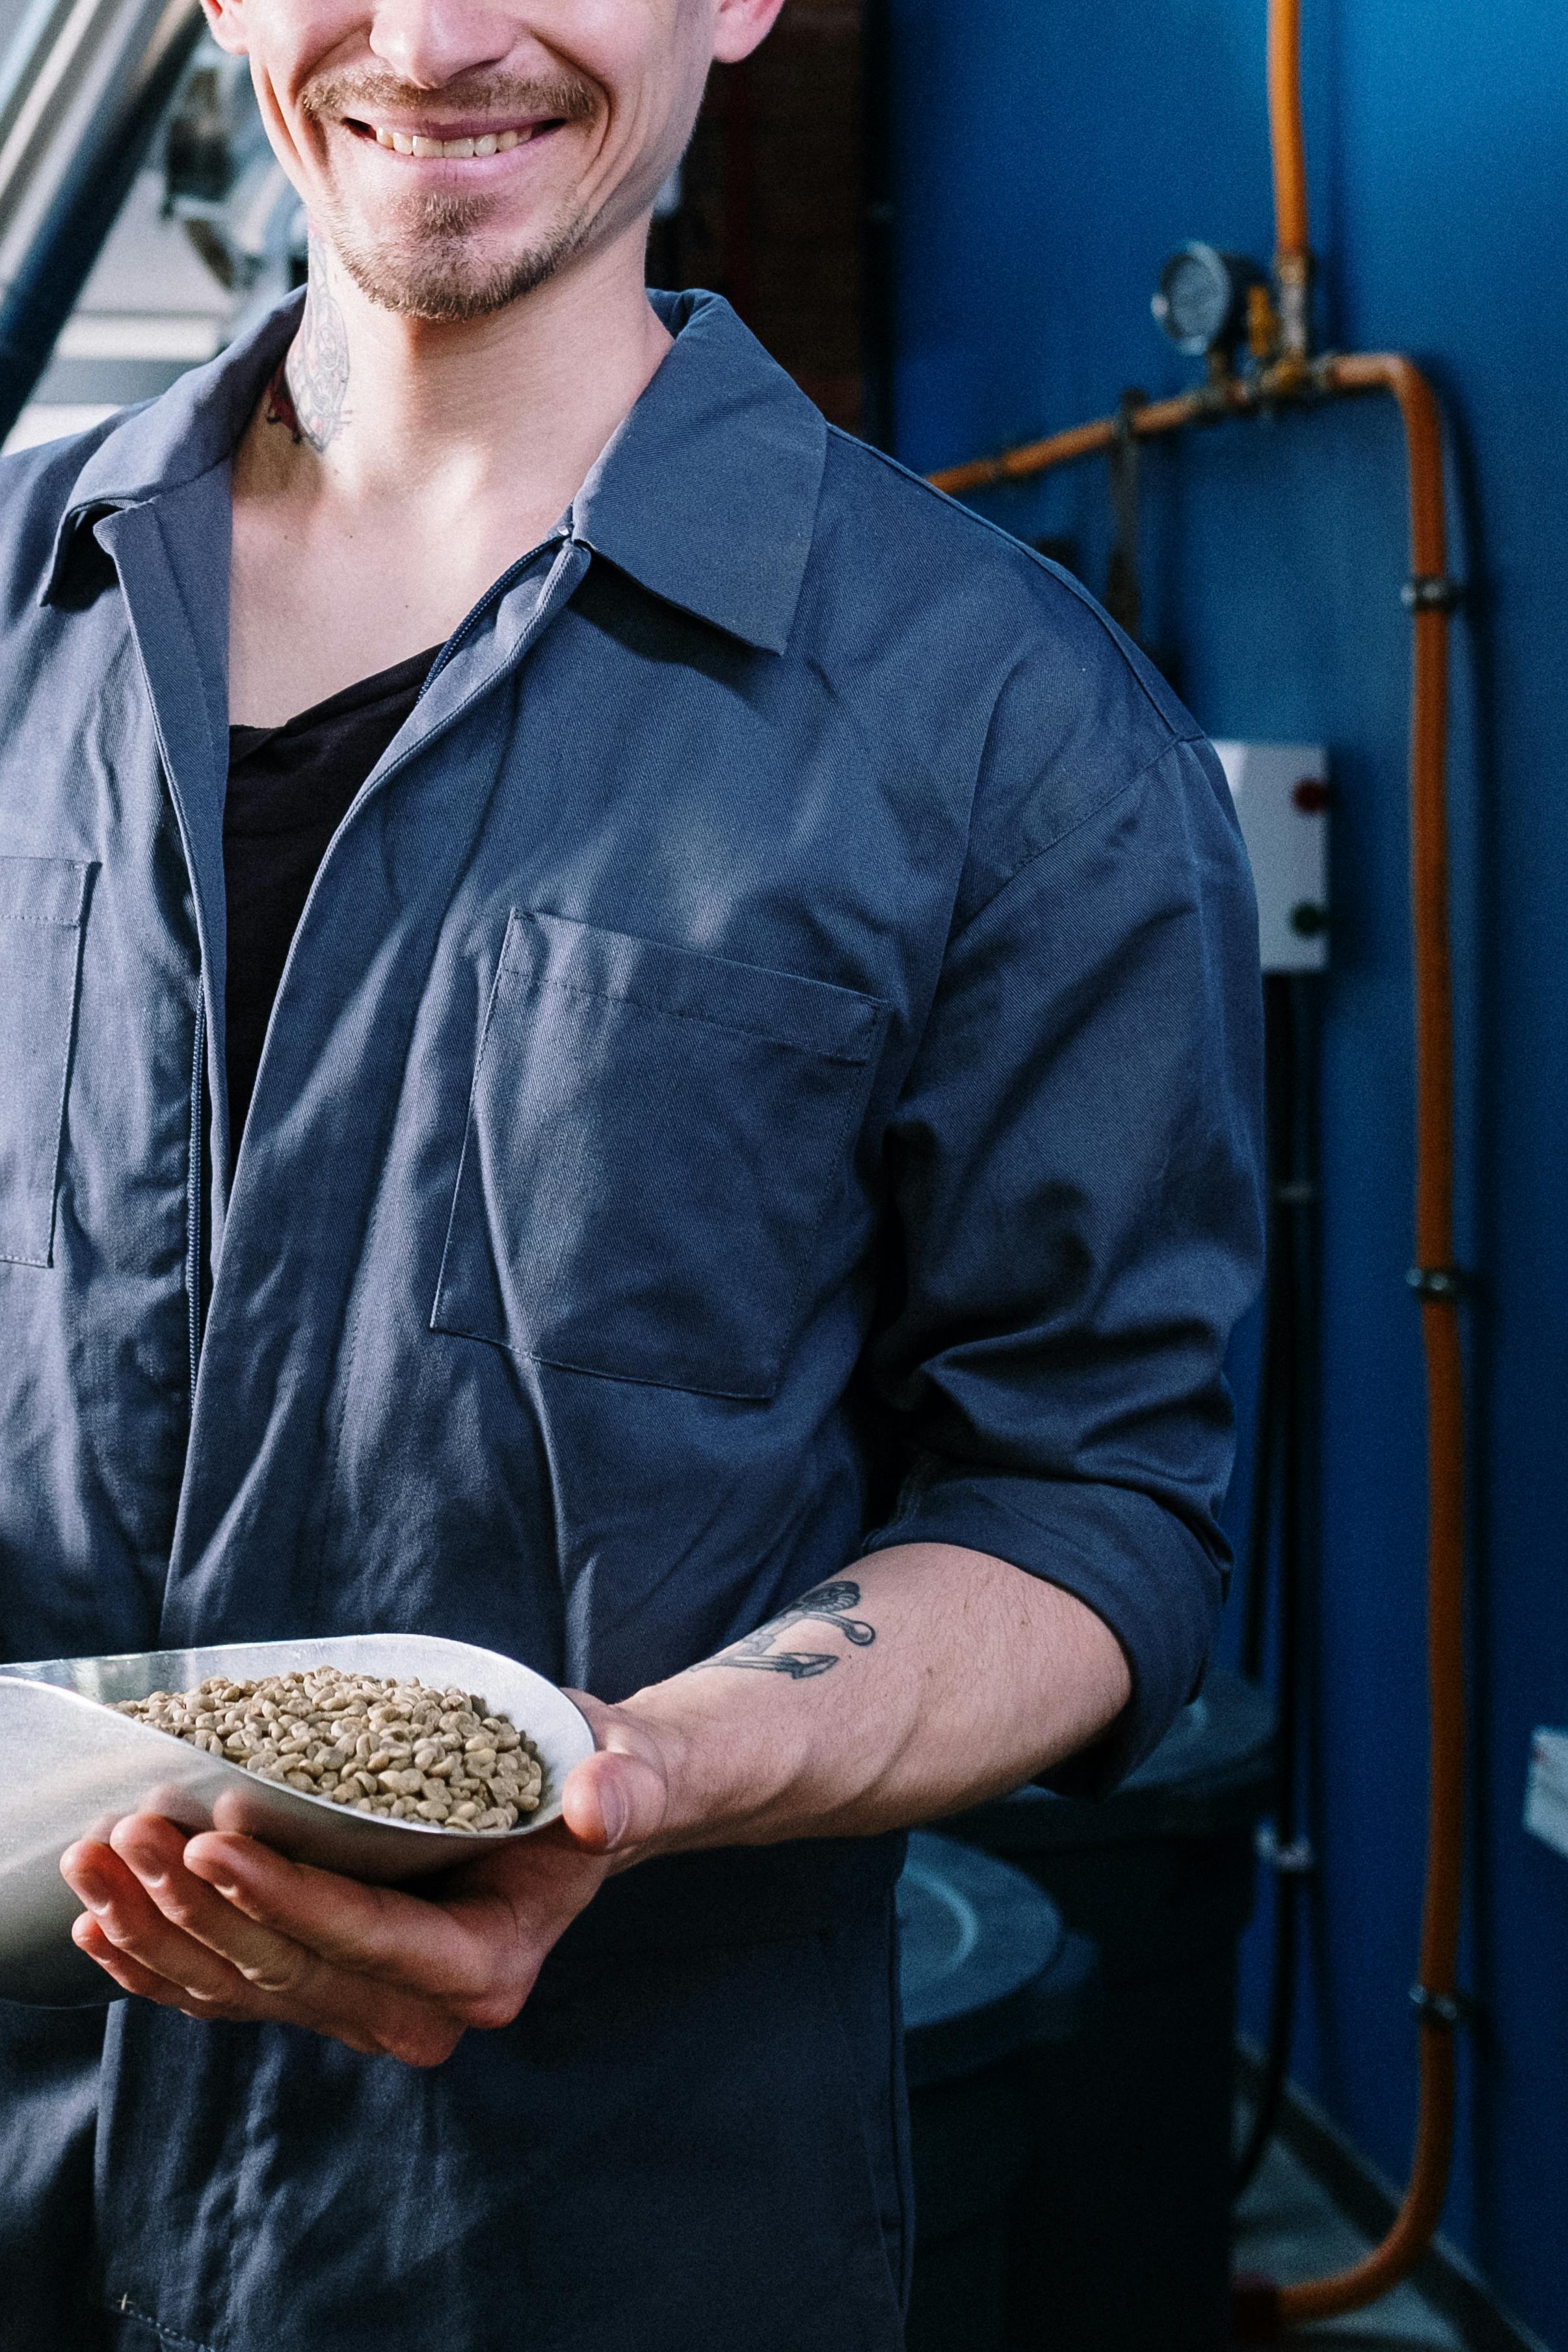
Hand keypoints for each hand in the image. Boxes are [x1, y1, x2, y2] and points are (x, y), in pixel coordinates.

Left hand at [57, 1695, 670, 2065]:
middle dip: (201, 1906)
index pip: (371, 1938)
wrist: (577, 1804)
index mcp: (490, 1964)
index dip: (289, 1897)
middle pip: (291, 1970)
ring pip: (245, 1988)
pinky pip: (232, 1991)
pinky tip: (104, 1921)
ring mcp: (368, 2002)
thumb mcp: (623, 1771)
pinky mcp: (327, 1981)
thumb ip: (619, 1793)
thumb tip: (598, 1804)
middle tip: (134, 1831)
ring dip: (160, 1931)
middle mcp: (425, 2005)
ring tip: (100, 1860)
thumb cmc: (597, 1777)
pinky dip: (164, 1961)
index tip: (214, 1842)